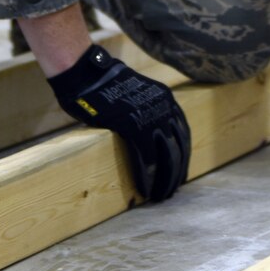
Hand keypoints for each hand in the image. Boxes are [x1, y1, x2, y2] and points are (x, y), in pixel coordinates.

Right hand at [49, 44, 191, 203]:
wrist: (86, 73)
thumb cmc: (103, 84)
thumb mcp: (136, 94)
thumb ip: (145, 111)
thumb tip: (147, 134)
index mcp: (166, 100)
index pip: (183, 134)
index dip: (183, 157)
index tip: (181, 175)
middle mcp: (164, 108)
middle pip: (179, 148)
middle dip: (176, 174)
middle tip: (171, 192)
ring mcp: (150, 116)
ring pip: (167, 156)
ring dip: (165, 180)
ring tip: (160, 196)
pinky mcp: (134, 126)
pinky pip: (147, 158)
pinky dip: (148, 177)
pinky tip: (146, 190)